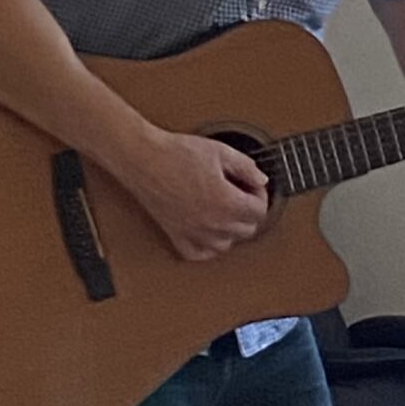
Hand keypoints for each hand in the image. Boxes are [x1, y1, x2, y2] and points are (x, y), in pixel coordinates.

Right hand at [121, 128, 269, 261]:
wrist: (144, 158)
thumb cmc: (175, 153)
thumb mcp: (220, 152)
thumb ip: (246, 167)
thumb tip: (260, 179)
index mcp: (226, 202)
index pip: (259, 212)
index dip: (260, 195)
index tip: (252, 186)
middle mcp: (211, 223)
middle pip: (246, 230)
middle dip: (248, 211)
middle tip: (240, 193)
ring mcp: (193, 232)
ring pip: (226, 244)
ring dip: (231, 230)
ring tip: (225, 210)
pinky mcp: (175, 234)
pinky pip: (198, 253)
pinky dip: (207, 246)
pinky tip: (208, 231)